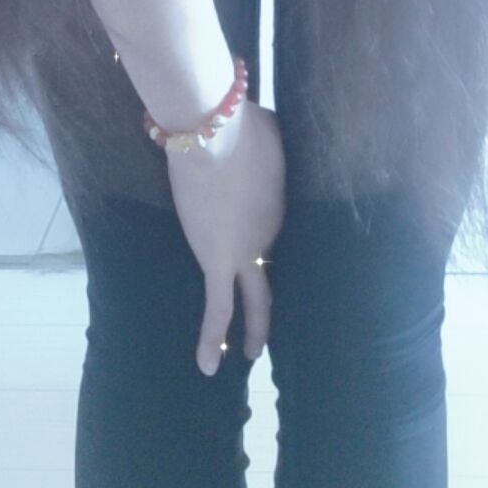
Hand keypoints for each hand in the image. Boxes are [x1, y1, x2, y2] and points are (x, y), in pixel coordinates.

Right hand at [165, 97, 285, 375]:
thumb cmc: (239, 121)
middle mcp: (269, 234)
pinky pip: (217, 308)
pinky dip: (213, 338)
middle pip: (275, 273)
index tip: (251, 226)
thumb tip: (259, 129)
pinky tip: (208, 366)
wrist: (213, 132)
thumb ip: (264, 140)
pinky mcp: (216, 259)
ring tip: (252, 351)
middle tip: (279, 321)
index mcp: (280, 205)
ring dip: (254, 326)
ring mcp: (244, 251)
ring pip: (252, 299)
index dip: (261, 229)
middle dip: (277, 299)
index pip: (270, 226)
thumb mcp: (267, 129)